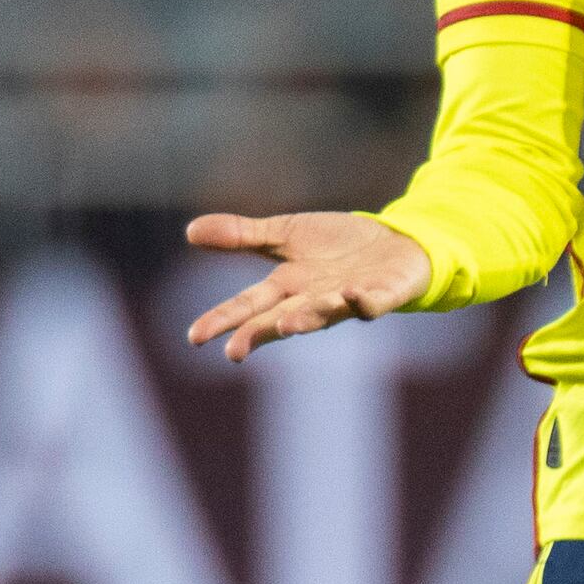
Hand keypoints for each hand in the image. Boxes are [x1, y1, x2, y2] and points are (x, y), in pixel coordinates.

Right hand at [182, 210, 432, 360]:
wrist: (394, 243)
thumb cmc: (336, 247)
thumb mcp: (284, 234)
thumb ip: (241, 236)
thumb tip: (189, 231)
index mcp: (287, 287)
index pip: (248, 305)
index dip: (223, 320)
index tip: (195, 337)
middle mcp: (314, 299)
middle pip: (281, 317)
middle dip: (259, 332)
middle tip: (235, 351)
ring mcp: (348, 298)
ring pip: (325, 313)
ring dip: (307, 319)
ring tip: (287, 324)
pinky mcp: (384, 293)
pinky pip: (374, 302)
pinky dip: (364, 300)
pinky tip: (352, 293)